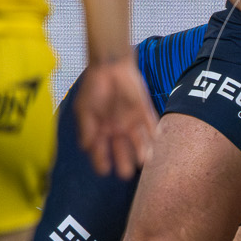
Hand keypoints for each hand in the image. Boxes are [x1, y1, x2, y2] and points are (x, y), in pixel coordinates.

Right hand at [72, 58, 157, 178]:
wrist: (110, 66)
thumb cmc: (94, 87)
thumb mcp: (84, 108)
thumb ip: (86, 127)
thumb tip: (85, 147)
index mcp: (100, 129)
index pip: (101, 150)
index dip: (101, 161)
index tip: (104, 171)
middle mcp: (116, 128)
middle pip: (121, 149)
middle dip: (123, 161)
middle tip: (126, 174)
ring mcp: (131, 120)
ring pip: (138, 139)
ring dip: (141, 150)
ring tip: (143, 161)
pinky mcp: (143, 110)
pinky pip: (150, 123)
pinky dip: (153, 130)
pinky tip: (156, 139)